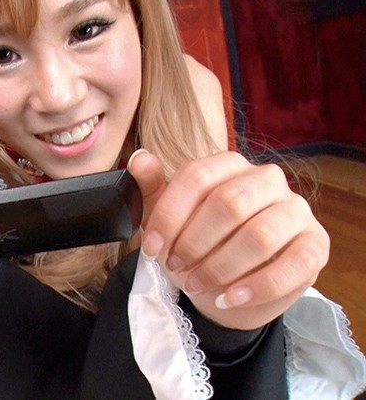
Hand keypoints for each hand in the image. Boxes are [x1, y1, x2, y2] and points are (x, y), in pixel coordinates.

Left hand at [127, 149, 329, 329]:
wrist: (232, 287)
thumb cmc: (200, 245)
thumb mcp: (170, 220)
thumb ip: (153, 190)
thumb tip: (139, 159)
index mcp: (229, 165)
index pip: (196, 177)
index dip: (168, 216)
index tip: (150, 248)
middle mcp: (267, 179)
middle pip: (228, 204)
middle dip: (194, 243)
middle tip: (176, 268)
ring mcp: (296, 210)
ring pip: (259, 235)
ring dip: (220, 267)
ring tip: (197, 285)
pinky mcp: (316, 244)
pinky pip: (292, 265)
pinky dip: (256, 287)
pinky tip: (230, 297)